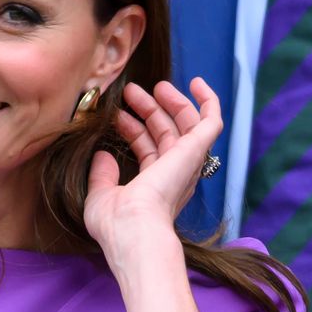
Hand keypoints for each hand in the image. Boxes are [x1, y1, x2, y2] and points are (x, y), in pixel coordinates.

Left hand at [83, 76, 221, 271]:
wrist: (134, 229)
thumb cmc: (116, 224)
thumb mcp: (100, 197)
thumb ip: (101, 175)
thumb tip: (102, 154)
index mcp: (155, 188)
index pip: (149, 151)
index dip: (133, 130)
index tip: (117, 115)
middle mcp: (174, 176)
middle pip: (167, 134)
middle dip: (149, 110)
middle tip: (131, 91)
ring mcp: (186, 163)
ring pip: (186, 125)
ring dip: (170, 102)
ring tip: (153, 85)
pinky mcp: (195, 151)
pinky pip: (211, 122)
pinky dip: (208, 101)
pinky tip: (196, 82)